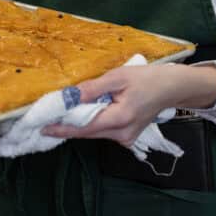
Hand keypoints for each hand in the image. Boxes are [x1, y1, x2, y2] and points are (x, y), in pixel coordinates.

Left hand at [43, 63, 215, 146]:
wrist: (173, 88)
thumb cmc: (148, 79)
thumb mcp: (119, 77)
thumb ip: (93, 88)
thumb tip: (69, 96)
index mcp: (121, 118)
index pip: (84, 127)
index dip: (62, 128)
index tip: (42, 128)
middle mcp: (123, 134)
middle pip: (87, 133)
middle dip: (66, 127)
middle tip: (43, 121)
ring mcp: (126, 138)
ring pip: (95, 133)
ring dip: (77, 125)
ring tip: (57, 117)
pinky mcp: (127, 137)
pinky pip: (103, 131)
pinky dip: (90, 124)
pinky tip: (80, 116)